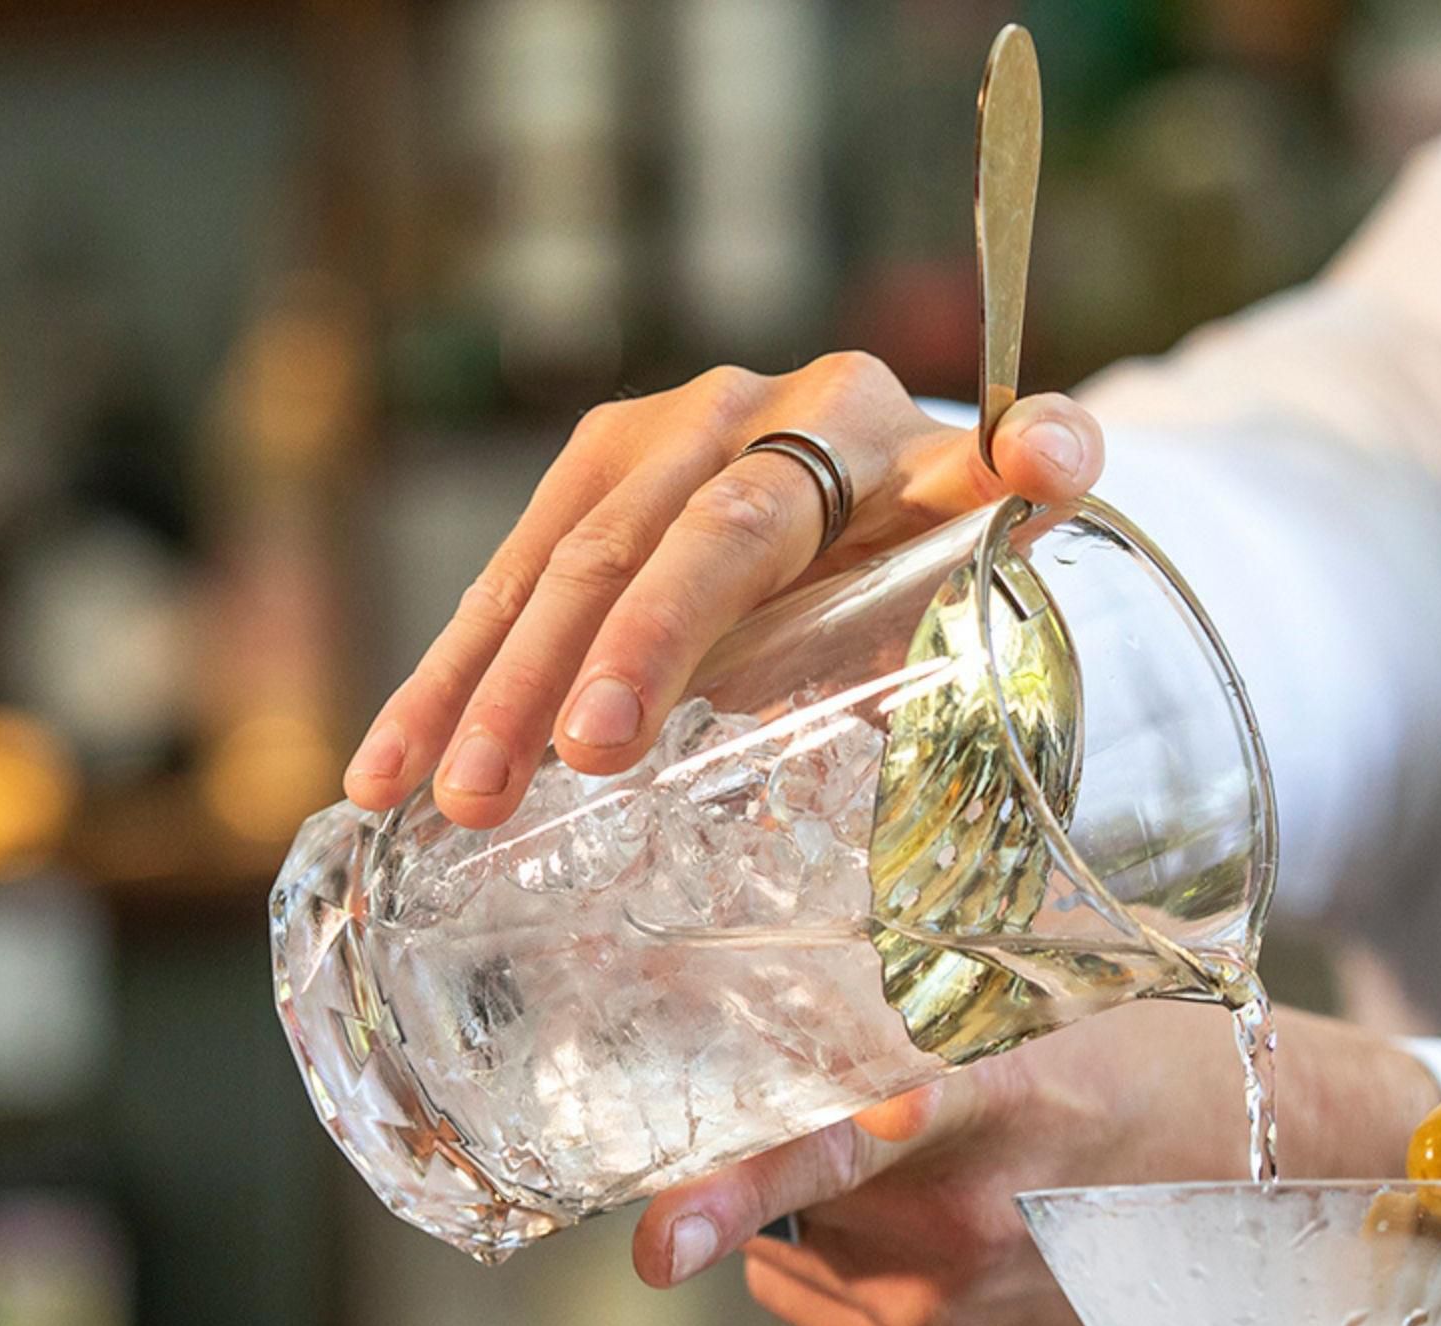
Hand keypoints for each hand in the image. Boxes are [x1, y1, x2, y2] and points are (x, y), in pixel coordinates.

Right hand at [343, 354, 1108, 829]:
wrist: (914, 476)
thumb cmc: (962, 532)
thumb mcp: (1002, 518)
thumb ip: (1033, 484)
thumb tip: (1054, 458)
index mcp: (849, 420)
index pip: (737, 527)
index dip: (661, 631)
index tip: (603, 743)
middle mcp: (737, 411)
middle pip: (621, 554)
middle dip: (545, 681)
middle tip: (494, 795)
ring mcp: (649, 436)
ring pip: (544, 568)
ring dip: (471, 687)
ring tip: (423, 798)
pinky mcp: (588, 474)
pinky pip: (504, 580)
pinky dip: (445, 675)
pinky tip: (386, 763)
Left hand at [631, 1000, 1440, 1325]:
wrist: (1255, 1176)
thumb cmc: (1141, 1048)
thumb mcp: (1047, 972)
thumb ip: (923, 951)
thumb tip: (786, 891)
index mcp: (1006, 1106)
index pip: (856, 1143)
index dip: (743, 1189)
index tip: (658, 1244)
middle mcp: (970, 1229)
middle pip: (789, 1183)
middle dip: (792, 1136)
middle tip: (880, 1101)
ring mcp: (950, 1315)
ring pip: (794, 1245)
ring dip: (830, 1206)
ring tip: (947, 1174)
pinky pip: (813, 1301)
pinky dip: (847, 1262)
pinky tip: (946, 1233)